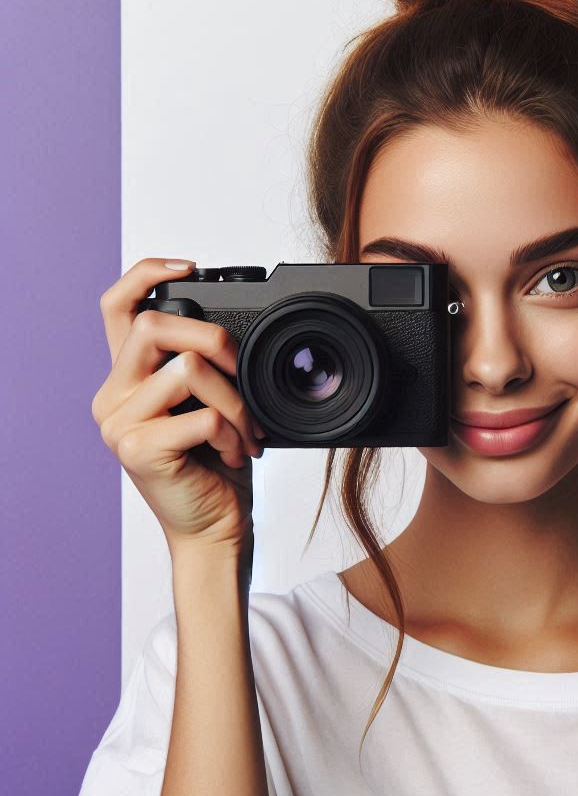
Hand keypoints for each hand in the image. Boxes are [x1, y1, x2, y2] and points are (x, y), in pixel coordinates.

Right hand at [91, 258, 266, 554]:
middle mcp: (112, 397)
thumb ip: (202, 371)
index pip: (117, 307)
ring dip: (236, 402)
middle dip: (213, 340)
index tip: (190, 266)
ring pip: (187, 369)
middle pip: (152, 326)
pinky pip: (202, 415)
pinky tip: (234, 454)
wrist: (213, 530)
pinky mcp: (138, 449)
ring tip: (246, 434)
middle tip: (241, 374)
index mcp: (127, 380)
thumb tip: (234, 333)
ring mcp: (119, 424)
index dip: (146, 273)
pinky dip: (233, 433)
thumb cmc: (214, 470)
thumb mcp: (207, 408)